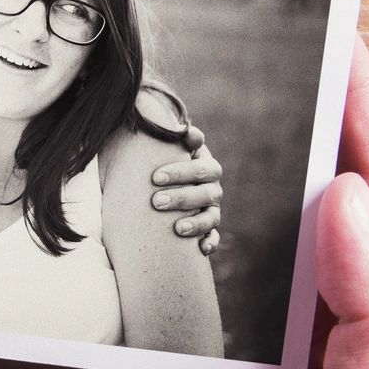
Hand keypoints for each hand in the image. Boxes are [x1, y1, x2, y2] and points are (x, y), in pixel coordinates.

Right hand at [58, 40, 368, 368]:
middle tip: (229, 43)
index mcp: (367, 348)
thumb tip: (353, 203)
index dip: (364, 117)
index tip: (336, 38)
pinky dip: (94, 240)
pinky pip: (110, 292)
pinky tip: (78, 191)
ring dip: (173, 169)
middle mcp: (290, 342)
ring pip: (195, 235)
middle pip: (283, 201)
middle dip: (265, 121)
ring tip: (145, 95)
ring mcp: (205, 361)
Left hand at [153, 126, 222, 255]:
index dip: (182, 170)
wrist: (157, 190)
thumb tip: (157, 119)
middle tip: (156, 202)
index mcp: (202, 164)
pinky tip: (200, 249)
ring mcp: (211, 208)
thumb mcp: (156, 151)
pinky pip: (214, 237)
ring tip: (177, 229)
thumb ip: (160, 138)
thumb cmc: (156, 168)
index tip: (155, 177)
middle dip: (182, 196)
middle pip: (207, 190)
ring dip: (196, 222)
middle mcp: (211, 185)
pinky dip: (210, 242)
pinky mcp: (208, 229)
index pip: (202, 165)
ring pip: (212, 215)